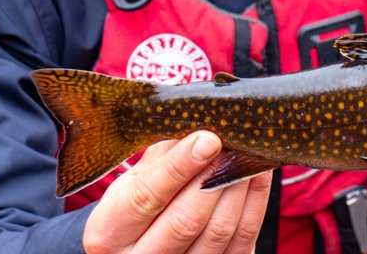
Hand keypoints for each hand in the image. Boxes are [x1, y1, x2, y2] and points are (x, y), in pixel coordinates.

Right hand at [82, 131, 272, 252]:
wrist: (141, 247)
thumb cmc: (137, 204)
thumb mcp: (133, 181)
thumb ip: (161, 156)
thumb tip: (198, 124)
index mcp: (108, 231)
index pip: (145, 197)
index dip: (179, 167)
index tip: (208, 138)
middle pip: (186, 220)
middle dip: (215, 177)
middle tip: (233, 143)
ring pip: (218, 232)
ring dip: (240, 188)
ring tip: (249, 153)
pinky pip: (242, 240)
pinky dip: (255, 203)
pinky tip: (258, 175)